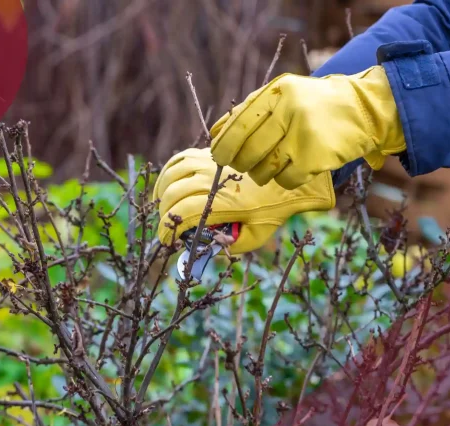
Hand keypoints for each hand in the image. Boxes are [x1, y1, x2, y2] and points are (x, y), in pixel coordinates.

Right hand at [153, 148, 334, 253]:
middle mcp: (212, 180)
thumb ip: (229, 246)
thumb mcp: (254, 237)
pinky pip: (180, 158)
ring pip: (171, 174)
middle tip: (168, 226)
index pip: (181, 215)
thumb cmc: (272, 211)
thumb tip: (205, 247)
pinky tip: (170, 184)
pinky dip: (169, 172)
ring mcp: (210, 163)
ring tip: (163, 206)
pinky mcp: (211, 153)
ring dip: (162, 192)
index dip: (166, 230)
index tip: (166, 241)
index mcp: (222, 203)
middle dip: (163, 214)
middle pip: (171, 195)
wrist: (288, 180)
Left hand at [209, 66, 405, 189]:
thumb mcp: (283, 95)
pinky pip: (285, 180)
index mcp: (276, 92)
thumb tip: (214, 133)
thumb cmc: (315, 104)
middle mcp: (289, 110)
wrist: (363, 109)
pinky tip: (292, 170)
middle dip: (240, 163)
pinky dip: (284, 180)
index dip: (224, 144)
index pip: (239, 124)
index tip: (218, 156)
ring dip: (262, 173)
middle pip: (249, 150)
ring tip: (271, 165)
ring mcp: (303, 134)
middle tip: (241, 166)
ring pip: (264, 168)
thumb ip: (250, 110)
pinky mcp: (316, 157)